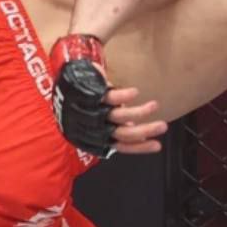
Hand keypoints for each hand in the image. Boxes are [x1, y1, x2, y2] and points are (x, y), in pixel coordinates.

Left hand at [49, 35, 165, 157]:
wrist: (63, 78)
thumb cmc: (80, 102)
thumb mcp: (94, 118)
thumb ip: (113, 123)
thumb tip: (133, 126)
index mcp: (96, 135)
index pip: (120, 145)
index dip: (140, 147)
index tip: (158, 146)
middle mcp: (95, 125)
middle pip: (123, 133)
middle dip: (145, 131)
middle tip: (163, 126)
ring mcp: (93, 109)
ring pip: (119, 116)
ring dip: (140, 112)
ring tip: (155, 106)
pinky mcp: (90, 94)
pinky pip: (109, 97)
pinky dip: (124, 96)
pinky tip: (136, 93)